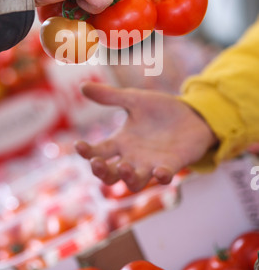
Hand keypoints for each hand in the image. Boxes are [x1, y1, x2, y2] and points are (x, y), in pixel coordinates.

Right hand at [76, 83, 217, 191]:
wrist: (191, 114)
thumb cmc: (160, 110)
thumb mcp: (134, 99)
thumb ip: (110, 96)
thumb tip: (81, 86)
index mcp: (121, 142)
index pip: (98, 152)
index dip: (87, 152)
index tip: (79, 145)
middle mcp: (133, 158)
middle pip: (111, 175)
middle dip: (102, 172)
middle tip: (96, 163)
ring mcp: (152, 164)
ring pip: (134, 183)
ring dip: (127, 178)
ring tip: (124, 167)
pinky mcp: (172, 165)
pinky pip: (165, 178)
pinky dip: (161, 177)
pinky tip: (159, 171)